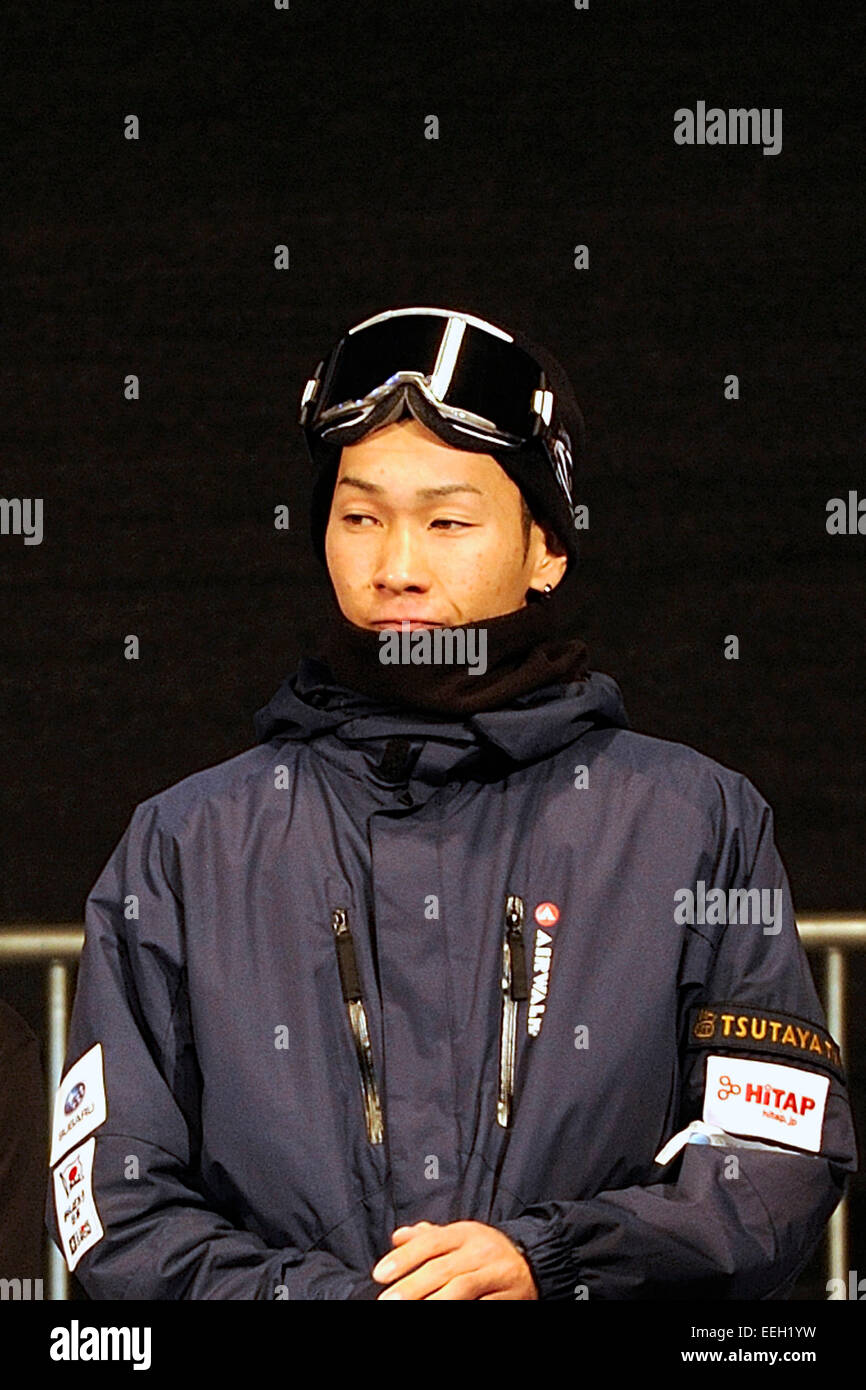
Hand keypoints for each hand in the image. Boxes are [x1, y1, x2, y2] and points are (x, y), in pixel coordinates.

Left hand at [370, 1219, 538, 1299]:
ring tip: (413, 1312)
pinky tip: (444, 1316)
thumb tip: (398, 1236)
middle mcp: (481, 1251)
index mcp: (465, 1233)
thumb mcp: (459, 1236)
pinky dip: (464, 1310)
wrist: (533, 1263)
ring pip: (462, 1288)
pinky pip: (483, 1305)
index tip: (380, 1274)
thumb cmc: (486, 1251)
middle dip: (412, 1286)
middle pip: (442, 1268)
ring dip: (435, 1302)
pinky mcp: (509, 1297)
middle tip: (386, 1300)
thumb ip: (428, 1237)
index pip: (431, 1242)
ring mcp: (496, 1274)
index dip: (405, 1257)